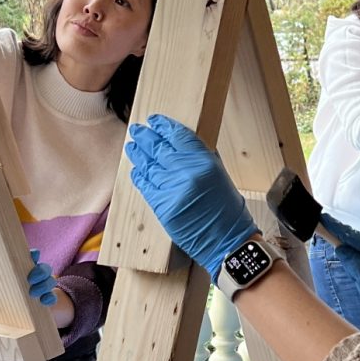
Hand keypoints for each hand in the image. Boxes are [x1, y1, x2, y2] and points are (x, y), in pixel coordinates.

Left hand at [0, 249, 56, 305]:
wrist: (20, 314)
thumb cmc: (4, 293)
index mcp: (22, 268)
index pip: (31, 257)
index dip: (33, 254)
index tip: (33, 254)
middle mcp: (35, 275)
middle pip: (43, 268)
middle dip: (40, 271)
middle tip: (31, 278)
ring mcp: (43, 288)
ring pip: (50, 281)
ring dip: (43, 285)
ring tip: (33, 293)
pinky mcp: (47, 301)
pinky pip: (52, 298)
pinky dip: (50, 299)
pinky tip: (43, 302)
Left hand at [126, 114, 258, 279]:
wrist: (227, 240)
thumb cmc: (227, 209)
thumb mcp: (219, 174)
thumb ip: (200, 157)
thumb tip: (179, 142)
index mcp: (204, 161)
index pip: (178, 135)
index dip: (164, 126)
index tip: (155, 120)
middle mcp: (186, 172)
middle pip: (159, 148)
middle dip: (146, 137)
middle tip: (137, 130)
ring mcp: (171, 189)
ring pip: (148, 165)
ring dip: (138, 154)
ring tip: (132, 146)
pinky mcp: (161, 206)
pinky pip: (145, 186)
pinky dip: (139, 176)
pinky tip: (136, 170)